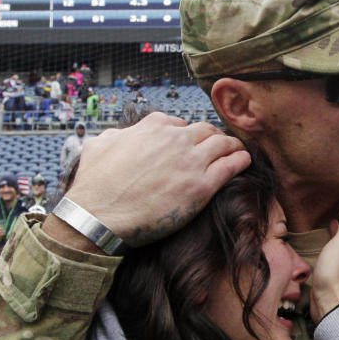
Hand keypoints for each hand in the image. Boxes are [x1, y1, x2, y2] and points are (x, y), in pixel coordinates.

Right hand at [62, 112, 249, 246]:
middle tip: (219, 147)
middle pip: (206, 130)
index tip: (190, 143)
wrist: (98, 215)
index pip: (179, 123)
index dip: (186, 134)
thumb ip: (116, 136)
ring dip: (232, 146)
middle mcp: (174, 139)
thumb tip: (119, 135)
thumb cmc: (94, 185)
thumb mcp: (99, 146)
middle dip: (213, 137)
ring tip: (238, 151)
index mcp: (153, 127)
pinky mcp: (201, 186)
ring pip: (223, 143)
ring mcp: (190, 161)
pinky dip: (241, 160)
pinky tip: (245, 162)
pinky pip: (231, 165)